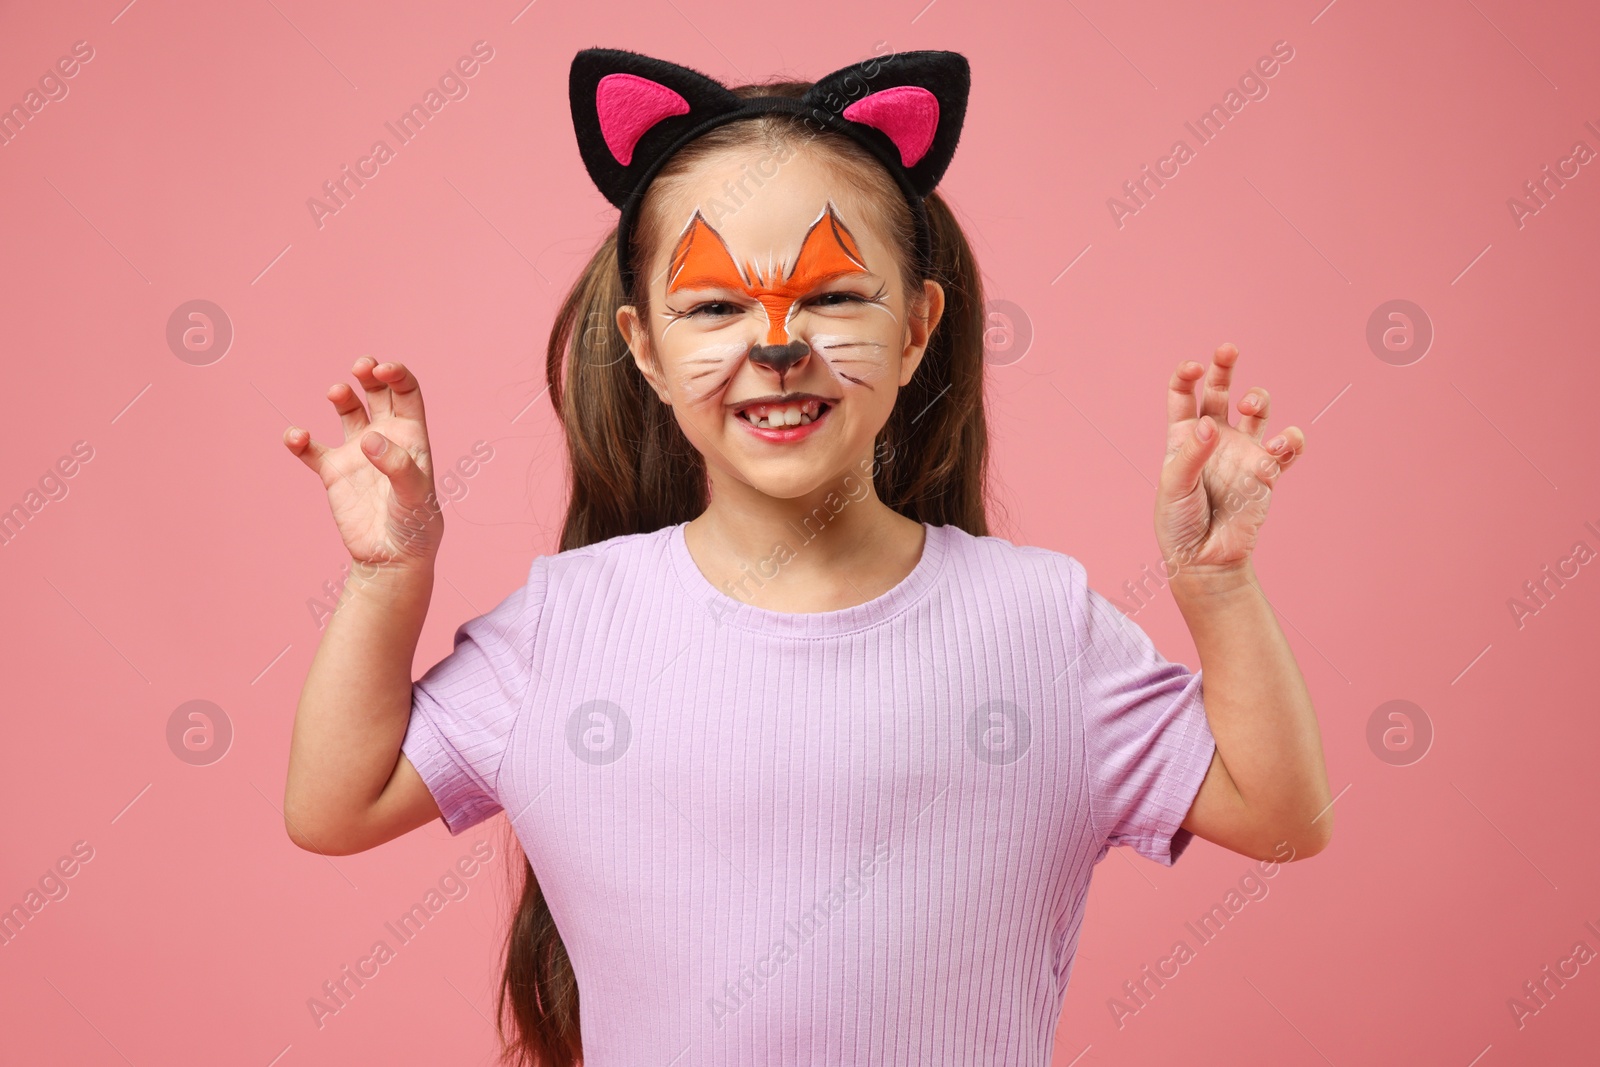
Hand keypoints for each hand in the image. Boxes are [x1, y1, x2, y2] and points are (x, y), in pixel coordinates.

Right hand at [284, 357, 442, 568]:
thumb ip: (397, 466)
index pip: (406, 392)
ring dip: (341, 395)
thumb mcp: (415, 494)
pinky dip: (300, 440)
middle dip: (368, 373)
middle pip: (377, 392)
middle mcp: (384, 439)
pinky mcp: (333, 473)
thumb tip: (369, 439)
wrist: (392, 558)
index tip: (382, 370)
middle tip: (360, 367)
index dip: (396, 374)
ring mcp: (357, 454)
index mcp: (411, 436)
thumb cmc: (415, 526)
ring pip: (347, 411)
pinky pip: (311, 450)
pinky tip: (298, 437)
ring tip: (336, 393)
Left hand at [1155, 343, 1304, 582]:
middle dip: (1225, 366)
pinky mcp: (1266, 471)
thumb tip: (1210, 423)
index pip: (1183, 394)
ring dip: (1258, 397)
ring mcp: (1242, 451)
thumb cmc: (1179, 523)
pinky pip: (1286, 447)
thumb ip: (1191, 453)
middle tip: (1229, 349)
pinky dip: (1289, 440)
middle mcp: (1214, 437)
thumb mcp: (1173, 486)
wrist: (1205, 559)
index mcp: (1183, 436)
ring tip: (1251, 406)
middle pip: (1221, 390)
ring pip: (1257, 409)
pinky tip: (1278, 447)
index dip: (1187, 374)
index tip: (1194, 366)